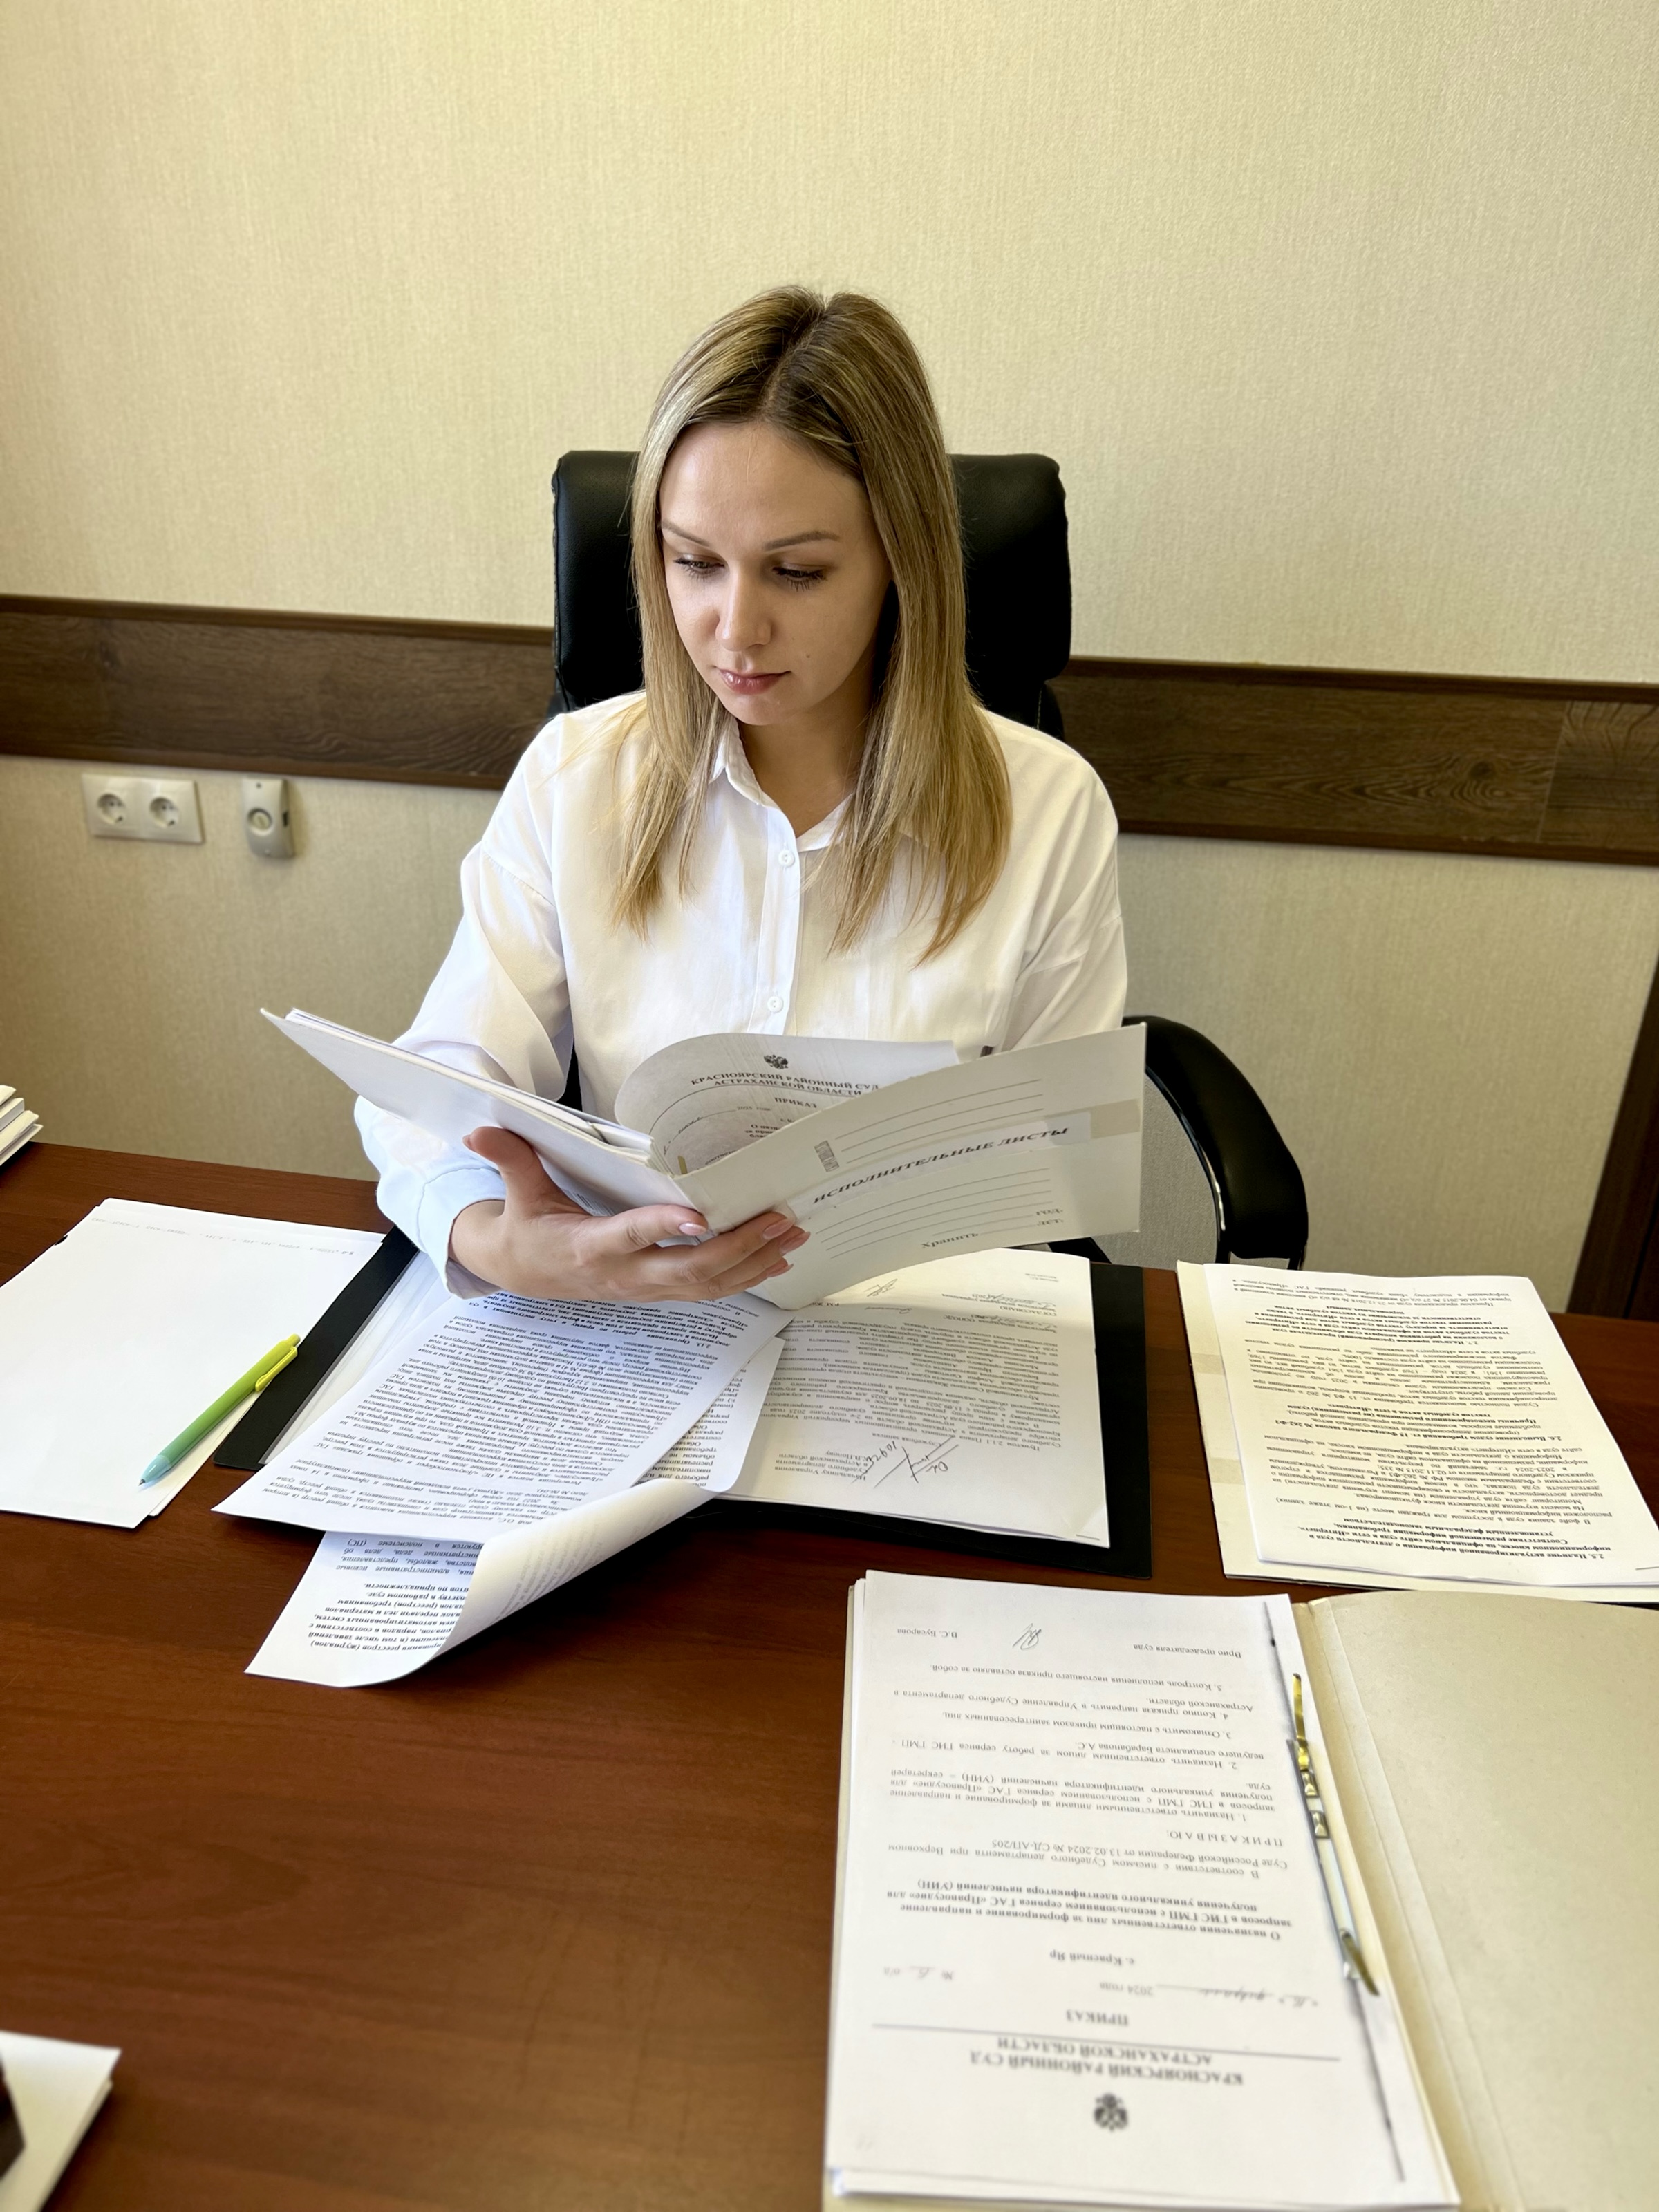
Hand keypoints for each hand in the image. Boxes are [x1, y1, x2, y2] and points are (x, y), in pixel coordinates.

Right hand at [447, 1126, 808, 1301]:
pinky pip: (709, 1289)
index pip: (629, 1238)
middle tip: (778, 1218)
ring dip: (754, 1262)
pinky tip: (778, 1258)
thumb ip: (508, 1157)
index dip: (663, 1230)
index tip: (700, 1218)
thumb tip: (478, 1130)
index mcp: (587, 1248)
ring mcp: (644, 1288)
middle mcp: (623, 1275)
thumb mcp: (516, 1192)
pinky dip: (747, 1275)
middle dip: (737, 1247)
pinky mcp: (658, 1290)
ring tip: (793, 1234)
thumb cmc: (526, 1228)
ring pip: (707, 1285)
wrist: (525, 1274)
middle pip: (687, 1270)